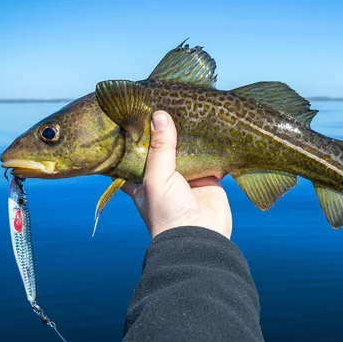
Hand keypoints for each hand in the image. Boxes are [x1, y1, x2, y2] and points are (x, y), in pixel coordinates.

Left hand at [121, 111, 232, 238]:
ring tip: (188, 107)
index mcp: (141, 179)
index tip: (131, 111)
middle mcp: (162, 177)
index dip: (131, 135)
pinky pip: (209, 156)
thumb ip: (159, 148)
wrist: (201, 239)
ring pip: (186, 149)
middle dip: (163, 129)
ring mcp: (186, 177)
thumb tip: (160, 115)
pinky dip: (211, 144)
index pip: (131, 154)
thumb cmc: (167, 213)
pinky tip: (211, 126)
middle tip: (164, 102)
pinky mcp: (208, 178)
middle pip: (161, 147)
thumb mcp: (157, 178)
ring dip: (188, 134)